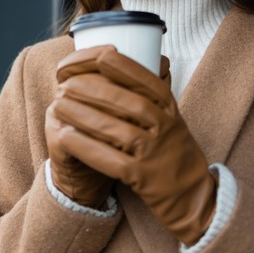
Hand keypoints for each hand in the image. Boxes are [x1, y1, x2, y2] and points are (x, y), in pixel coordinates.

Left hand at [50, 49, 216, 245]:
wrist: (194, 197)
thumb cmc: (174, 152)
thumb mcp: (171, 119)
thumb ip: (151, 95)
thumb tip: (124, 61)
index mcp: (171, 109)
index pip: (147, 81)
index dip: (121, 67)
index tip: (98, 55)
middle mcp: (165, 128)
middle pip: (128, 103)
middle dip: (93, 89)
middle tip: (66, 83)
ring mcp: (154, 153)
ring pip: (115, 130)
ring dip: (83, 116)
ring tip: (59, 105)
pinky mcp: (142, 177)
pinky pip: (110, 160)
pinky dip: (86, 147)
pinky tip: (66, 137)